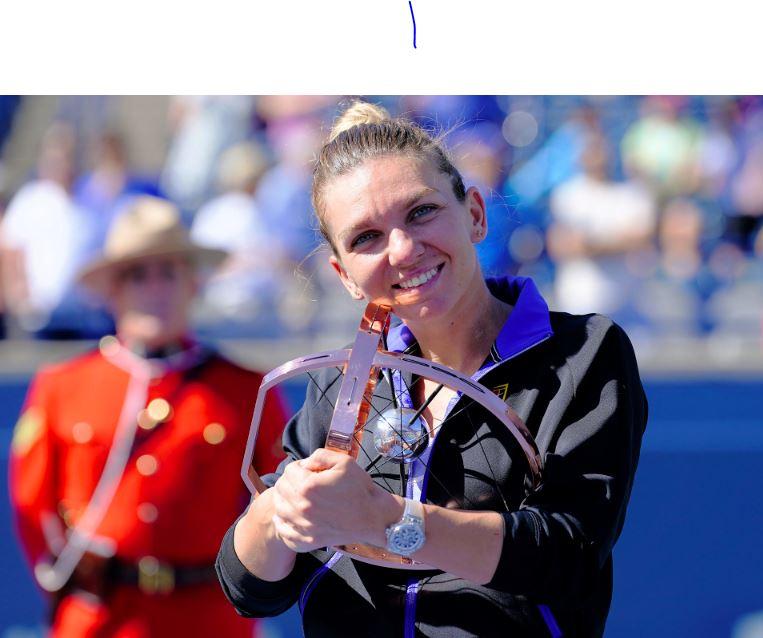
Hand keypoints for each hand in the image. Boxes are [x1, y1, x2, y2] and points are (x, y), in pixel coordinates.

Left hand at [271, 448, 401, 552]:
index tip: (311, 471)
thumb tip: (304, 464)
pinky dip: (285, 523)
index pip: (289, 471)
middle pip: (281, 489)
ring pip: (279, 509)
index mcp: (308, 487)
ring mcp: (303, 527)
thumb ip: (320, 456)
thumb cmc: (359, 488)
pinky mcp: (307, 541)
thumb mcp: (344, 462)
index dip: (300, 467)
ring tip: (301, 498)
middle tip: (305, 483)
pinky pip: (284, 532)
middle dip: (291, 482)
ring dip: (286, 500)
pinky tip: (294, 517)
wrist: (372, 517)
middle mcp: (302, 507)